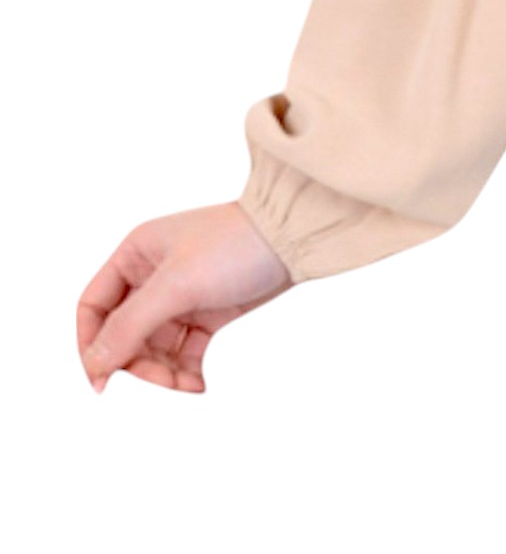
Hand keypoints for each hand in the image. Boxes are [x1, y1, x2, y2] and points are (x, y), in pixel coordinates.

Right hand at [77, 201, 295, 394]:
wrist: (297, 236)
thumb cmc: (237, 243)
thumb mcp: (177, 284)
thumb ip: (131, 325)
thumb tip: (93, 364)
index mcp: (136, 254)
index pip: (93, 308)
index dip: (91, 345)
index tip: (101, 381)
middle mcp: (153, 273)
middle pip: (124, 335)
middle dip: (136, 364)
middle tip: (160, 382)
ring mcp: (181, 294)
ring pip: (153, 348)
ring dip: (163, 373)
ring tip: (186, 385)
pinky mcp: (208, 311)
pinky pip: (183, 351)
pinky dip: (186, 370)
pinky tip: (198, 384)